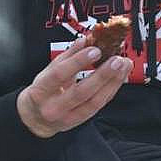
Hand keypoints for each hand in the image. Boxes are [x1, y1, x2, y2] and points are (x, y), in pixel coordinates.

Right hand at [16, 37, 132, 138]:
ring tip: (124, 66)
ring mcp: (68, 117)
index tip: (94, 50)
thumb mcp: (47, 72)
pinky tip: (120, 77)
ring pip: (94, 101)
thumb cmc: (42, 93)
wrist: (36, 120)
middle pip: (81, 92)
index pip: (59, 75)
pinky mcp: (81, 121)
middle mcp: (54, 108)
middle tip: (116, 60)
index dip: (77, 62)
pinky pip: (99, 105)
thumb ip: (67, 56)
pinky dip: (111, 89)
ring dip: (112, 82)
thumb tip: (84, 40)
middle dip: (102, 75)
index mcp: (41, 92)